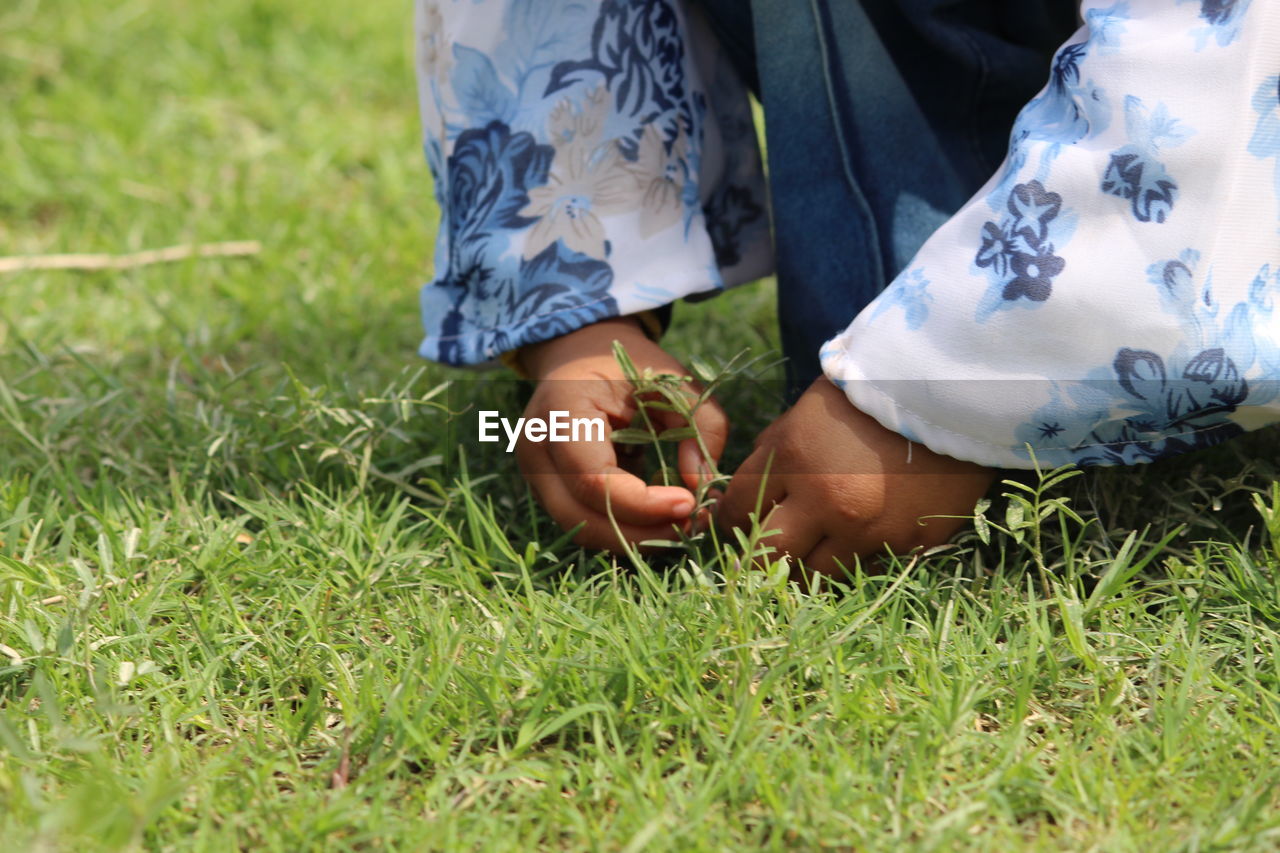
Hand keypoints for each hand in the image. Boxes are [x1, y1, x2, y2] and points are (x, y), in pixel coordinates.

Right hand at [515, 317, 728, 552]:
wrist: (581, 355)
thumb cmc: (628, 364)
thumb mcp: (672, 379)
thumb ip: (699, 424)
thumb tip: (701, 486)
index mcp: (561, 412)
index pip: (594, 480)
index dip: (643, 504)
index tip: (690, 503)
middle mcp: (537, 450)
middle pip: (581, 518)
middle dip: (641, 533)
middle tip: (693, 524)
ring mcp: (537, 474)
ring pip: (583, 528)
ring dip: (636, 536)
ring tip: (683, 521)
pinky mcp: (550, 489)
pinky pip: (587, 520)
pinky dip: (627, 526)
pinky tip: (662, 515)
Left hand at [717, 376, 994, 574]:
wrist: (956, 390)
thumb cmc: (873, 393)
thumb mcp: (807, 411)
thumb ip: (774, 452)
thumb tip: (747, 493)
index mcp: (793, 459)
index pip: (737, 512)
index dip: (727, 522)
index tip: (731, 525)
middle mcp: (826, 501)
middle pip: (769, 557)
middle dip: (759, 557)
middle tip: (764, 550)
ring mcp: (869, 528)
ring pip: (817, 575)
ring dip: (809, 564)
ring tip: (814, 547)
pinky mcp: (909, 543)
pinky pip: (869, 566)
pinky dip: (859, 556)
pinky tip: (865, 532)